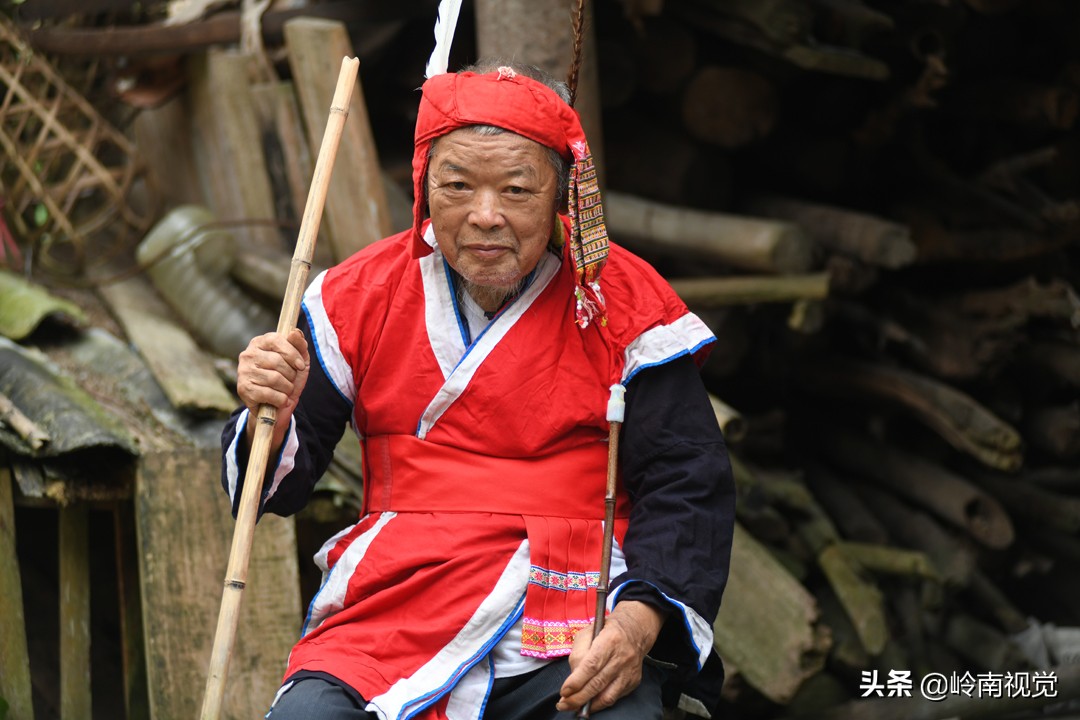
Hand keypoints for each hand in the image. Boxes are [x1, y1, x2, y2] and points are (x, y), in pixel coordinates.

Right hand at [236, 328, 309, 446]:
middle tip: (290, 381)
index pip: (276, 340)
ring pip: (275, 379)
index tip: (301, 366)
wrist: (277, 407)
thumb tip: (295, 332)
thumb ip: (299, 344)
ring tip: (285, 391)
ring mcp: (243, 372)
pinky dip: (281, 400)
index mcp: (260, 342)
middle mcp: (248, 355)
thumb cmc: (287, 378)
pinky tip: (280, 400)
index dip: (292, 353)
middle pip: (277, 361)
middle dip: (291, 374)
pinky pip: (270, 394)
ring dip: (287, 388)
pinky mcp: (243, 390)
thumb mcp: (299, 360)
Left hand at [556, 600, 664, 712]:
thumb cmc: (606, 630)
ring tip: (573, 707)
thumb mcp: (588, 632)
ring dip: (588, 705)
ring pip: (608, 696)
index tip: (564, 691)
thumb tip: (573, 678)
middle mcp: (622, 657)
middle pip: (598, 683)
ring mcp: (629, 672)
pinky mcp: (633, 682)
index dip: (577, 681)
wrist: (635, 631)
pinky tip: (589, 703)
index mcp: (610, 640)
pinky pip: (614, 697)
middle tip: (563, 705)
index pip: (591, 665)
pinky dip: (599, 703)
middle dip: (578, 698)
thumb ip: (578, 653)